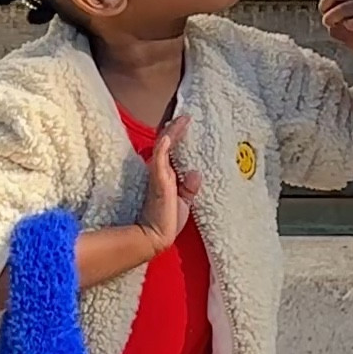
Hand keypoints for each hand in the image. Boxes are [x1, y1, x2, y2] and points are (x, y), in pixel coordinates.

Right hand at [138, 113, 199, 254]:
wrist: (156, 237)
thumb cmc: (167, 220)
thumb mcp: (184, 201)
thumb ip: (189, 187)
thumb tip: (196, 173)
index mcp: (167, 175)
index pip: (171, 151)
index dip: (177, 135)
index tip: (187, 121)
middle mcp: (161, 172)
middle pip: (166, 144)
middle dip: (175, 129)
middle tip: (186, 116)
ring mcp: (158, 175)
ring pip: (163, 148)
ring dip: (172, 133)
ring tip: (182, 120)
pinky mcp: (158, 182)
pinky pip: (159, 162)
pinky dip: (162, 149)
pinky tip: (166, 139)